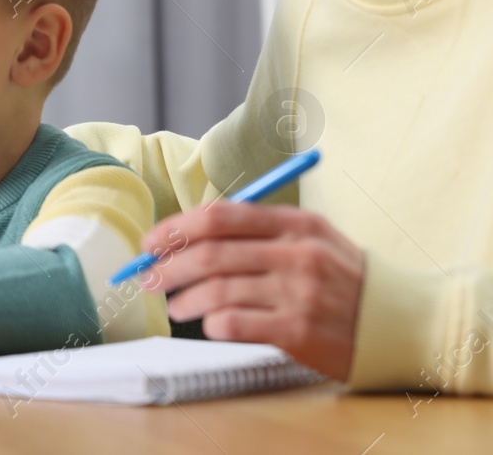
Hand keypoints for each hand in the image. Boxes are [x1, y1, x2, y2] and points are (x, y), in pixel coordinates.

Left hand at [140, 201, 363, 379]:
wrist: (400, 322)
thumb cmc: (344, 279)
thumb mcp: (312, 238)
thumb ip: (259, 230)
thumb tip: (189, 233)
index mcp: (296, 224)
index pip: (221, 217)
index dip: (176, 228)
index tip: (150, 242)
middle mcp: (296, 254)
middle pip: (211, 254)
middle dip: (168, 266)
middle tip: (147, 278)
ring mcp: (299, 293)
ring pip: (218, 290)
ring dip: (184, 299)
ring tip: (174, 306)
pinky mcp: (299, 331)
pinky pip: (237, 323)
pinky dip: (213, 323)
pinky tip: (209, 325)